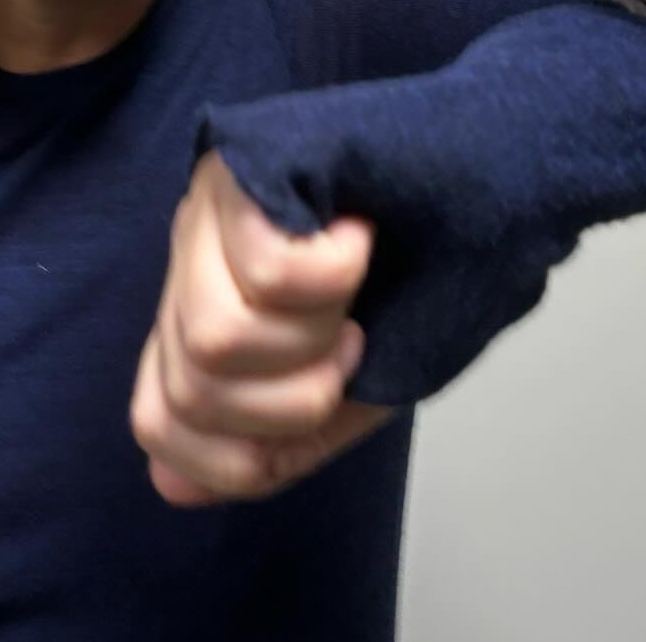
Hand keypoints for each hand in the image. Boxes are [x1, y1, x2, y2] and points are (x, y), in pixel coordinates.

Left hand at [132, 149, 393, 505]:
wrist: (488, 168)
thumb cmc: (420, 272)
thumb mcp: (343, 383)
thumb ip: (268, 438)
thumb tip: (170, 483)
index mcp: (203, 307)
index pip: (157, 421)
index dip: (238, 454)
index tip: (322, 406)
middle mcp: (188, 254)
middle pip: (191, 391)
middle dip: (296, 399)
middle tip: (352, 339)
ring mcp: (209, 203)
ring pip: (217, 338)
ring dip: (315, 336)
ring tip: (355, 290)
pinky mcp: (248, 162)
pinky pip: (268, 272)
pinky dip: (337, 274)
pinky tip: (360, 233)